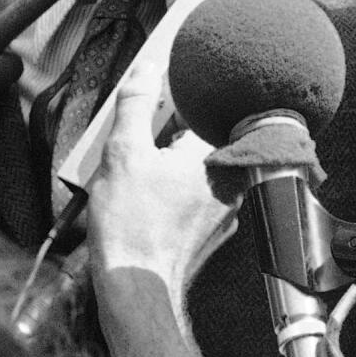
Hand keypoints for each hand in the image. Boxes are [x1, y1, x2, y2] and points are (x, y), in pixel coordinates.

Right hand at [87, 56, 239, 299]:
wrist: (136, 287)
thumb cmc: (130, 225)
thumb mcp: (123, 152)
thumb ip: (137, 104)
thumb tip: (148, 69)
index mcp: (217, 153)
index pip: (204, 108)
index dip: (176, 100)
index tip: (157, 100)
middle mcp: (232, 179)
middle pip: (202, 137)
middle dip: (170, 135)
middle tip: (142, 143)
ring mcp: (228, 208)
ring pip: (200, 167)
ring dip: (172, 163)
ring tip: (140, 172)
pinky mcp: (215, 230)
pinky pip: (198, 195)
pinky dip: (177, 190)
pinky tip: (148, 198)